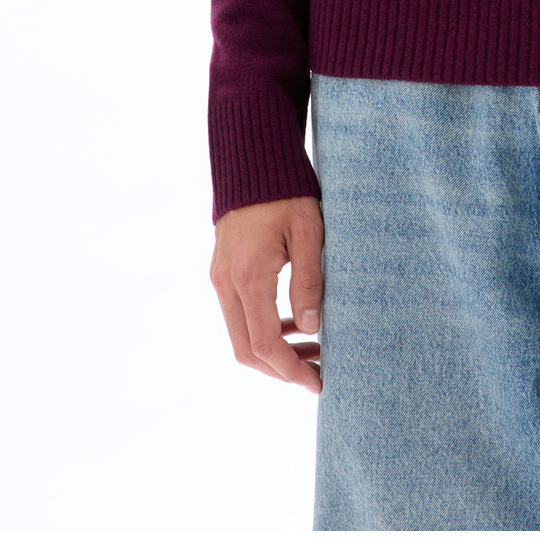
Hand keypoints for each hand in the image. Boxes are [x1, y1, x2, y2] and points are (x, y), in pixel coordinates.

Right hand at [209, 195, 324, 392]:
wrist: (252, 160)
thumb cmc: (287, 191)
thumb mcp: (309, 231)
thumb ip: (309, 280)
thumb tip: (311, 328)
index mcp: (250, 276)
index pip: (265, 344)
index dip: (292, 370)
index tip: (319, 380)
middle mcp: (227, 283)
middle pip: (246, 351)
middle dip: (282, 369)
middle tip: (319, 371)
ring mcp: (220, 277)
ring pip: (240, 336)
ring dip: (273, 350)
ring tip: (313, 348)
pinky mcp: (222, 271)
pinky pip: (237, 314)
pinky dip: (262, 329)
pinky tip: (292, 324)